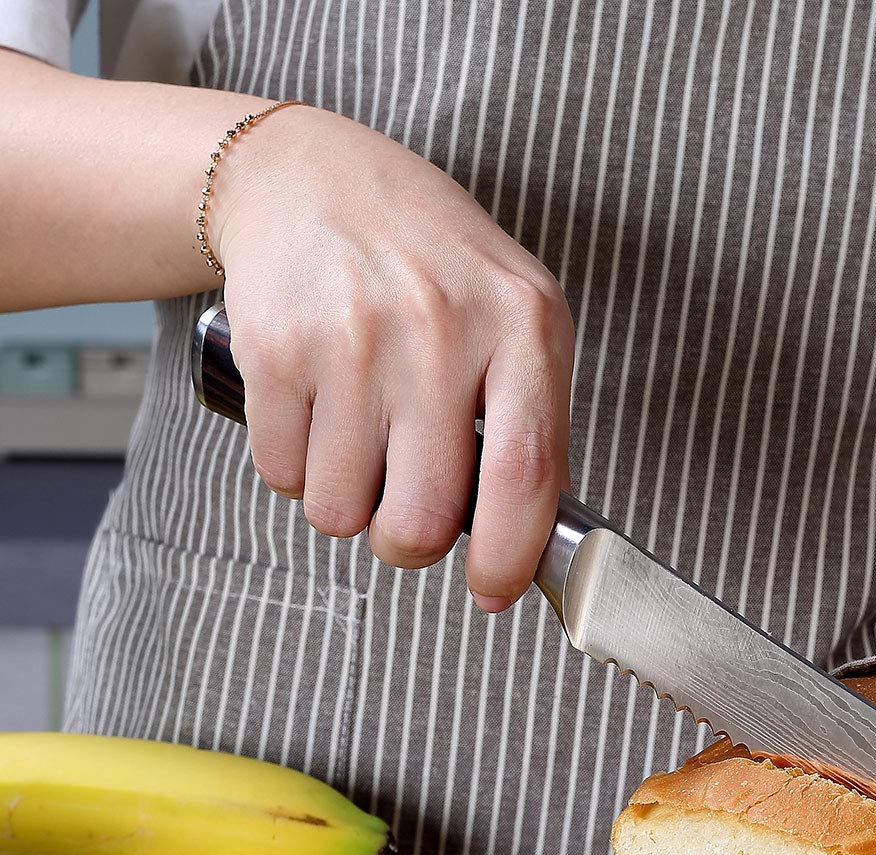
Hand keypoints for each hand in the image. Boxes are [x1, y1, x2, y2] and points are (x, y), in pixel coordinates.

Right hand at [213, 106, 573, 609]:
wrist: (313, 177)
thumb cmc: (432, 269)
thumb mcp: (517, 319)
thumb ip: (534, 425)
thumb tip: (524, 551)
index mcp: (522, 326)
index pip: (527, 475)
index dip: (510, 557)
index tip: (493, 590)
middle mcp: (440, 329)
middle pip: (425, 518)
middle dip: (410, 545)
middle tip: (408, 518)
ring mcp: (353, 338)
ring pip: (342, 512)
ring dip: (347, 505)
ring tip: (360, 442)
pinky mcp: (275, 348)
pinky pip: (284, 477)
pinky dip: (296, 471)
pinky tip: (316, 414)